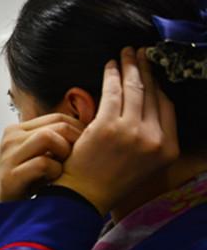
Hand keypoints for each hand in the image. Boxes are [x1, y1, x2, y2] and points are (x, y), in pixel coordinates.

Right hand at [0, 113, 83, 249]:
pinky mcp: (10, 175)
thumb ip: (52, 142)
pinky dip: (55, 172)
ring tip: (64, 168)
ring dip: (64, 152)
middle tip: (80, 160)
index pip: (58, 117)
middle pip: (57, 125)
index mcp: (18, 130)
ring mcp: (8, 156)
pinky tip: (54, 182)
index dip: (79, 130)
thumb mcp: (35, 156)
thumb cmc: (24, 183)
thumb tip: (88, 129)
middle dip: (76, 141)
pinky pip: (43, 163)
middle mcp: (11, 138)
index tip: (87, 147)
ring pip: (48, 137)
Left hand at [52, 47, 178, 214]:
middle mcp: (155, 140)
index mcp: (167, 149)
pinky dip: (111, 76)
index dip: (159, 85)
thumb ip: (150, 136)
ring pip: (134, 89)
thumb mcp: (142, 161)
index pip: (167, 107)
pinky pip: (112, 92)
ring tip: (126, 54)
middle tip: (140, 53)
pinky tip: (110, 66)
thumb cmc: (107, 179)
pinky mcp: (108, 127)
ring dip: (130, 67)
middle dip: (146, 69)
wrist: (82, 196)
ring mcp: (132, 132)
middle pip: (152, 94)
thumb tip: (146, 102)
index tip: (153, 70)